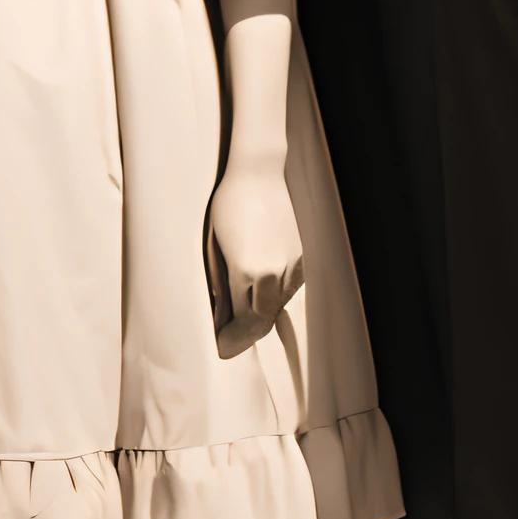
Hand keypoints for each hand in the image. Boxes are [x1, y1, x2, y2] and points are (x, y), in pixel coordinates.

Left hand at [207, 146, 299, 353]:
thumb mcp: (214, 245)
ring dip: (261, 316)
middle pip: (262, 320)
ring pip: (277, 305)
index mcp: (248, 271)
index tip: (221, 347)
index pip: (241, 321)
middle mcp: (274, 273)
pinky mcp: (303, 256)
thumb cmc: (229, 204)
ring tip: (242, 321)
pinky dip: (274, 296)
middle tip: (229, 342)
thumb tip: (220, 314)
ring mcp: (293, 265)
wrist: (259, 171)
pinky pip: (289, 287)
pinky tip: (261, 293)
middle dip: (245, 335)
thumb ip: (220, 283)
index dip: (231, 338)